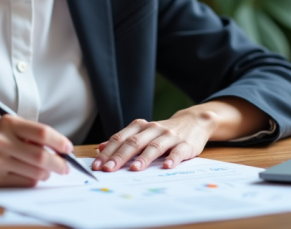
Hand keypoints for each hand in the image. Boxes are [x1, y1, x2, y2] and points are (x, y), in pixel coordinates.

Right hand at [0, 115, 72, 186]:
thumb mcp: (5, 128)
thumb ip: (29, 134)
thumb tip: (59, 148)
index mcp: (8, 123)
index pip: (42, 133)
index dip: (60, 142)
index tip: (68, 149)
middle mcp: (2, 140)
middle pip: (42, 156)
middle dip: (59, 164)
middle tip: (65, 167)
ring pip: (35, 172)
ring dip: (46, 174)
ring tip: (45, 171)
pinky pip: (24, 182)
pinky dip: (33, 181)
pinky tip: (31, 176)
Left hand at [91, 111, 214, 172]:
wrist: (193, 122)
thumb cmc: (163, 132)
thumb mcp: (143, 133)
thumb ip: (124, 140)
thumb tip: (102, 148)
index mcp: (140, 127)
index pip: (120, 139)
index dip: (108, 152)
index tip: (97, 165)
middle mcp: (153, 129)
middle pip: (134, 142)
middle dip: (120, 156)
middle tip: (109, 169)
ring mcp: (169, 136)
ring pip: (154, 146)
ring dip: (143, 158)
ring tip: (133, 169)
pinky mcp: (185, 144)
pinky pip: (177, 152)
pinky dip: (172, 159)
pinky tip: (166, 167)